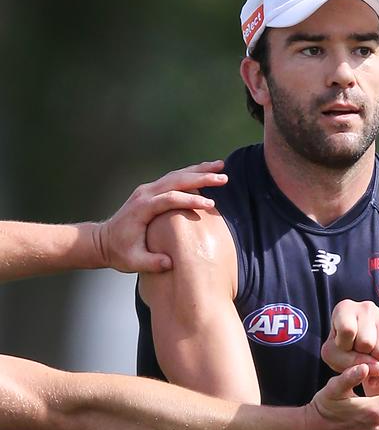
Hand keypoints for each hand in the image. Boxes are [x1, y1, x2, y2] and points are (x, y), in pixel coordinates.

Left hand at [95, 160, 225, 272]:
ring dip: (199, 170)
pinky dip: (191, 174)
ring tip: (220, 166)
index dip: (191, 200)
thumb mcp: (133, 262)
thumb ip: (152, 262)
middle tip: (223, 177)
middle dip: (202, 177)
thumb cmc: (119, 253)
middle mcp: (145, 193)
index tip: (210, 204)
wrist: (103, 241)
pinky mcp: (152, 190)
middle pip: (177, 180)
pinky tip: (206, 172)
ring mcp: (148, 189)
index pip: (170, 199)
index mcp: (142, 208)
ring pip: (177, 174)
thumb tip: (171, 263)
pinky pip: (174, 178)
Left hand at [321, 300, 378, 380]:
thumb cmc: (342, 349)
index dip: (344, 345)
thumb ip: (349, 363)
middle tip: (356, 351)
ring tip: (366, 356)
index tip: (342, 344)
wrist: (362, 352)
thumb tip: (378, 368)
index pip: (347, 330)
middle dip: (360, 354)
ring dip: (373, 362)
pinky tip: (377, 365)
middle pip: (366, 342)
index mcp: (345, 308)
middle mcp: (366, 307)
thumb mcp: (334, 356)